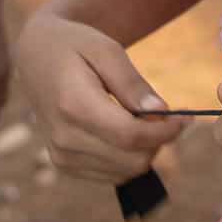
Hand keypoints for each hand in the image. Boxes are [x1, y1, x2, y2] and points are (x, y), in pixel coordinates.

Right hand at [14, 10, 186, 183]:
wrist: (37, 56)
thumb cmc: (76, 45)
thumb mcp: (106, 49)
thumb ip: (133, 83)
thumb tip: (160, 113)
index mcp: (73, 105)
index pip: (131, 136)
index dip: (166, 132)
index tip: (184, 118)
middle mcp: (64, 137)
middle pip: (132, 160)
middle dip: (157, 141)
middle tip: (161, 116)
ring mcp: (61, 155)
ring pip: (125, 172)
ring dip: (143, 151)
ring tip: (138, 119)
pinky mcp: (63, 165)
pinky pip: (111, 176)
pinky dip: (126, 159)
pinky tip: (122, 132)